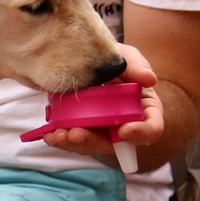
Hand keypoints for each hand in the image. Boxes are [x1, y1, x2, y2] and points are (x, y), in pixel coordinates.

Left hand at [40, 43, 164, 160]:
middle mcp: (123, 124)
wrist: (90, 60)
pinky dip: (59, 138)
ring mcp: (101, 128)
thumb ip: (137, 66)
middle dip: (93, 140)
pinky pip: (71, 137)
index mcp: (143, 110)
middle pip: (113, 142)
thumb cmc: (115, 61)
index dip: (141, 133)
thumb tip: (149, 79)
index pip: (151, 129)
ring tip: (58, 135)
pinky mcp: (80, 126)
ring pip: (90, 143)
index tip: (124, 130)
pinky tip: (48, 134)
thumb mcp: (127, 57)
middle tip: (76, 134)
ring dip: (73, 142)